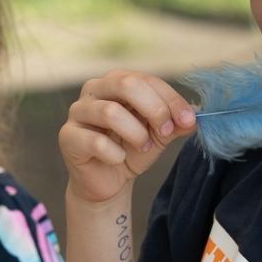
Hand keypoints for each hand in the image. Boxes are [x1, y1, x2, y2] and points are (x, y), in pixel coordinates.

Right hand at [59, 70, 195, 203]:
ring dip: (135, 133)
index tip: (188, 120)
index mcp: (117, 81)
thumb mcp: (158, 135)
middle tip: (165, 132)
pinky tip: (118, 159)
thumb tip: (194, 117)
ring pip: (110, 112)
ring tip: (142, 146)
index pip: (146, 80)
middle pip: (126, 84)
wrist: (108, 181)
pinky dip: (115, 154)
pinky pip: (96, 142)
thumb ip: (174, 123)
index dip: (171, 99)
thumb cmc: (131, 150)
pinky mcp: (67, 136)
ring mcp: (77, 112)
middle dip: (154, 109)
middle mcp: (94, 89)